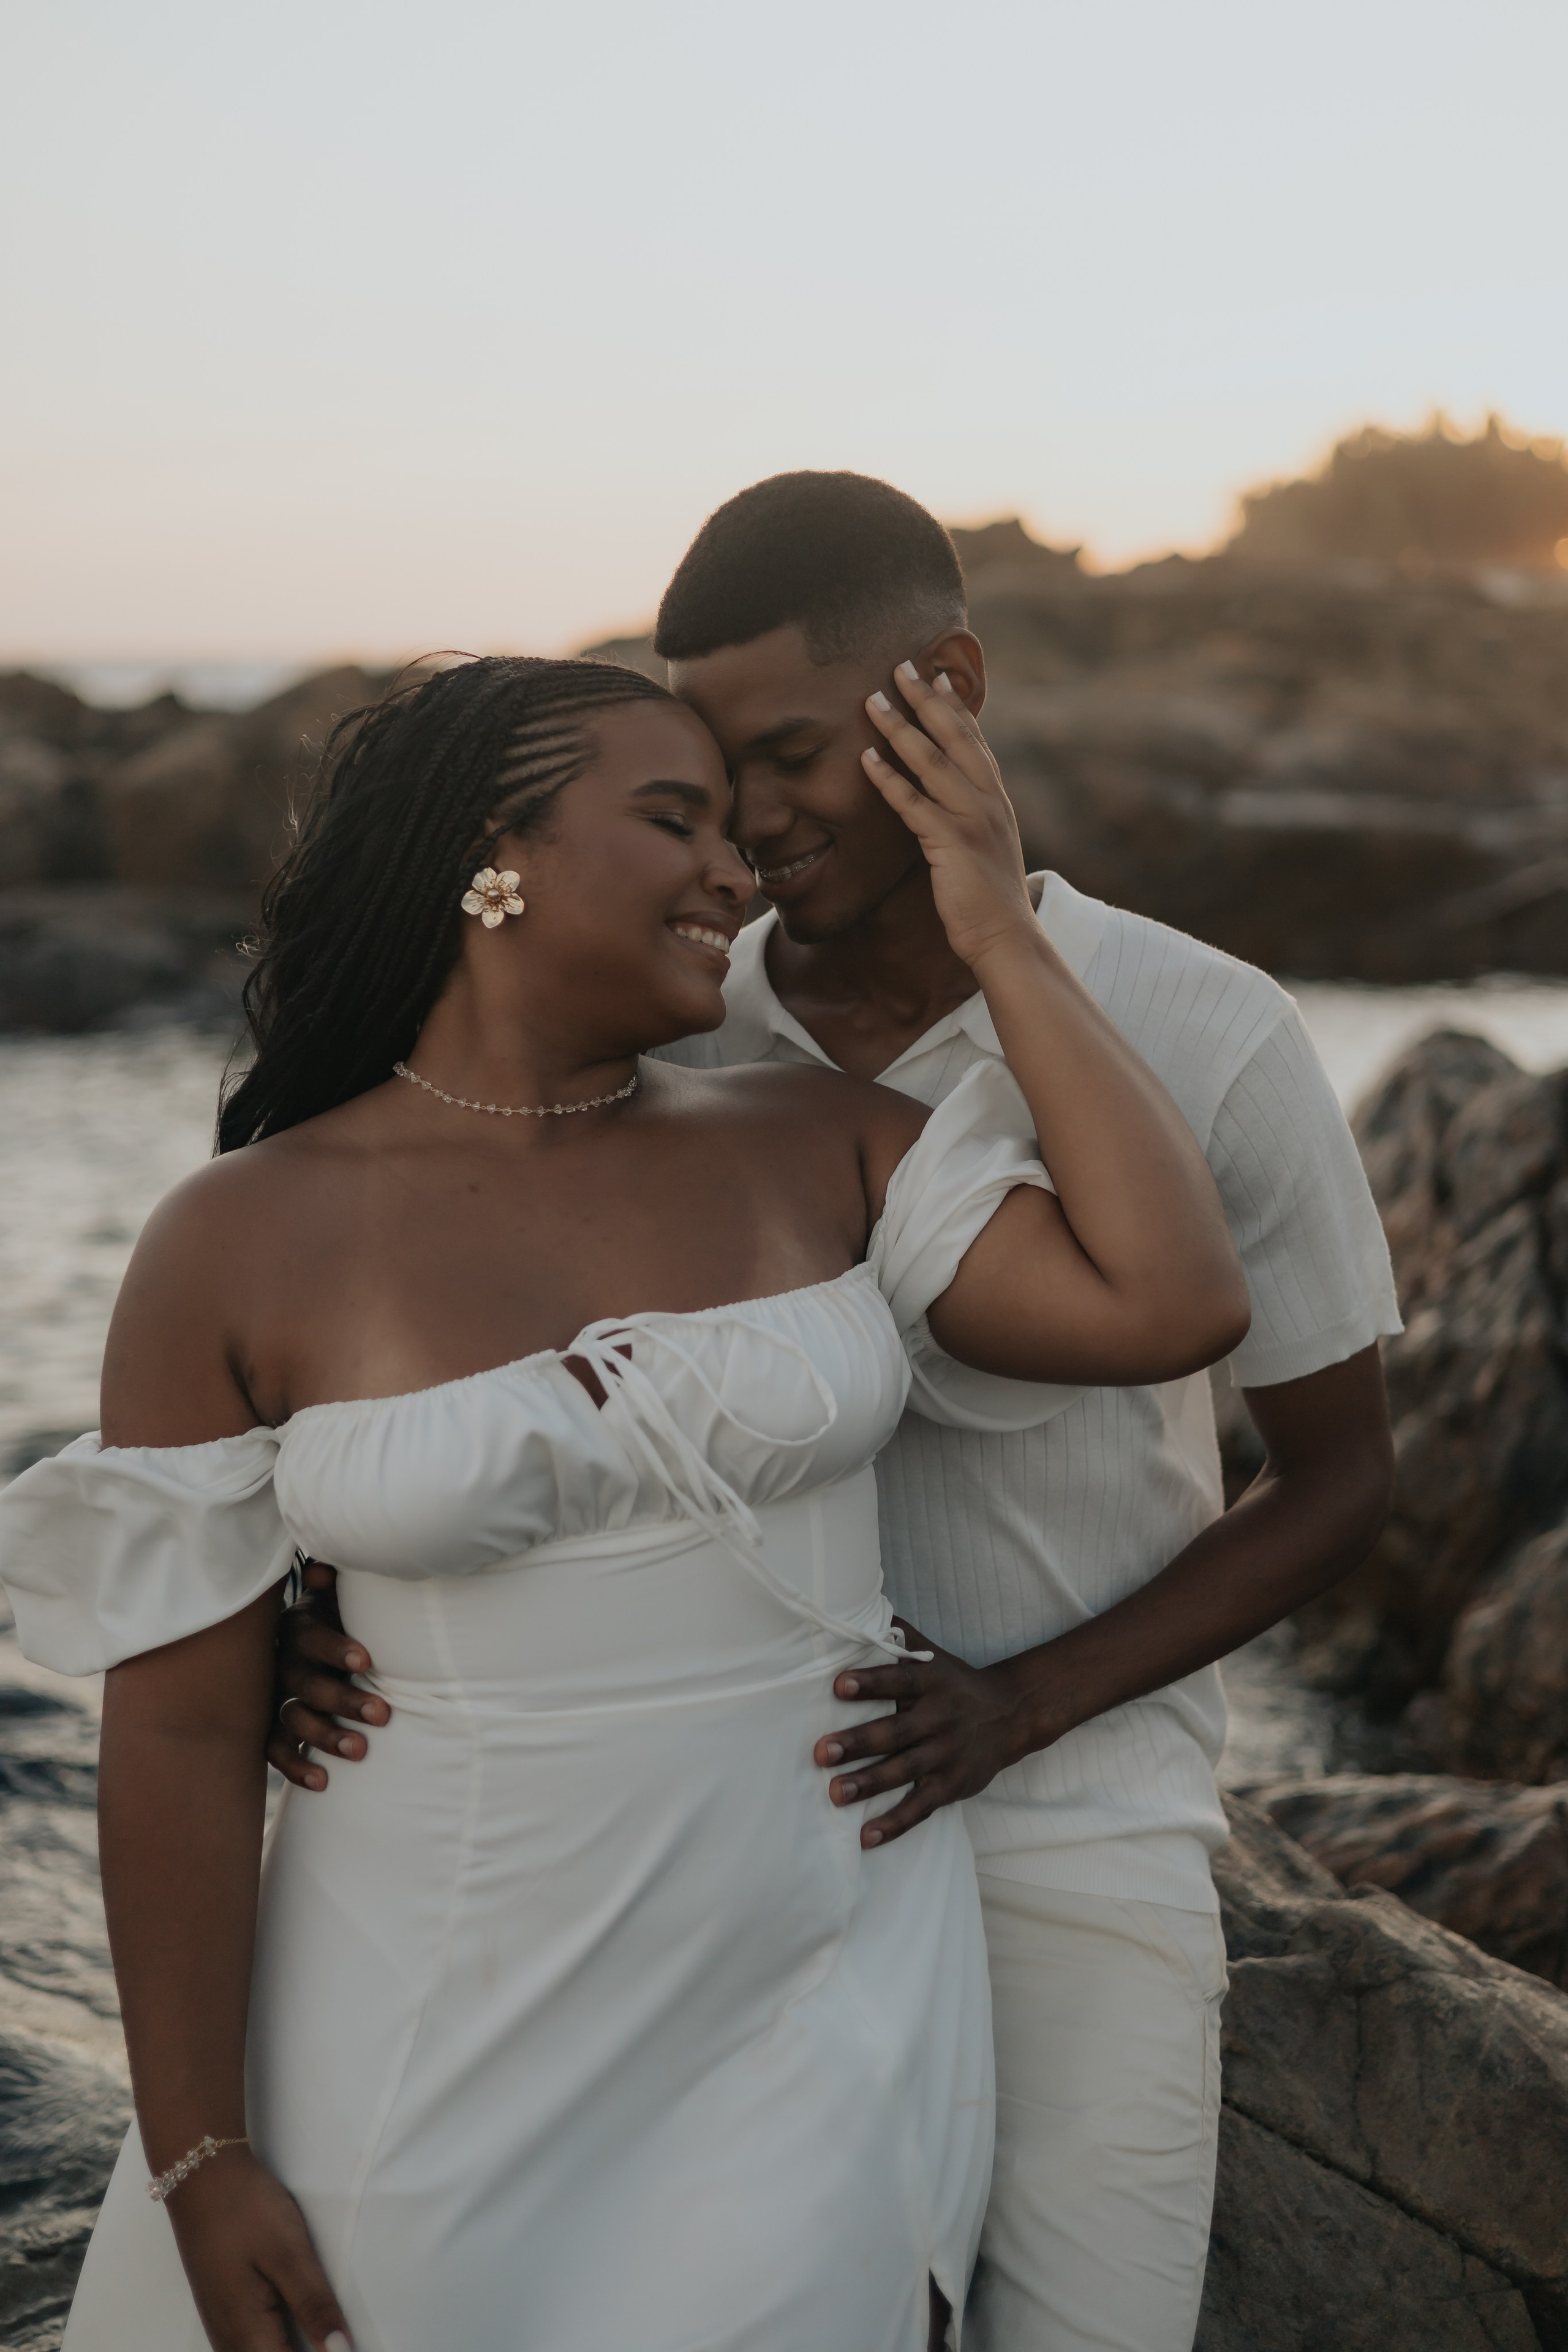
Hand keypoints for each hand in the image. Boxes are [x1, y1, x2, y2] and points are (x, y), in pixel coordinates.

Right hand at [166, 2146, 350, 2350]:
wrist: (202, 2175)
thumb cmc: (248, 2211)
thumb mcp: (289, 2254)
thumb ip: (314, 2305)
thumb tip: (342, 2351)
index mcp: (247, 2332)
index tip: (346, 2347)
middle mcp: (228, 2338)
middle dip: (305, 2350)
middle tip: (337, 2338)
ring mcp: (220, 2324)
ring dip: (286, 2347)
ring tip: (320, 2333)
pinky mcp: (221, 2308)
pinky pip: (247, 2344)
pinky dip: (273, 2342)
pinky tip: (294, 2328)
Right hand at [267, 1562, 388, 1791]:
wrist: (313, 1639)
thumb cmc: (338, 1613)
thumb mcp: (338, 1593)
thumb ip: (334, 1582)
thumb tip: (325, 1570)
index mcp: (298, 1627)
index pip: (312, 1638)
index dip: (336, 1649)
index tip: (367, 1661)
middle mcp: (283, 1662)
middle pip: (306, 1684)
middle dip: (344, 1700)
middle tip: (383, 1714)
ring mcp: (276, 1697)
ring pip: (292, 1718)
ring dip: (324, 1736)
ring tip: (360, 1750)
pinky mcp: (273, 1725)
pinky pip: (275, 1749)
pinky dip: (295, 1767)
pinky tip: (322, 1783)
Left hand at [814, 1623, 1049, 1847]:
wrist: (1010, 1715)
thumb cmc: (954, 1682)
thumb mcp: (932, 1654)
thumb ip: (897, 1635)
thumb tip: (854, 1604)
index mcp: (931, 1683)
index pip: (898, 1680)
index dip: (869, 1683)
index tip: (838, 1685)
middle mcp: (939, 1719)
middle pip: (895, 1732)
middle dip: (857, 1742)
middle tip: (820, 1752)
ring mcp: (947, 1755)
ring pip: (904, 1771)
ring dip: (868, 1784)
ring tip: (835, 1794)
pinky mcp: (952, 1785)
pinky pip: (920, 1807)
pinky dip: (894, 1824)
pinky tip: (866, 1836)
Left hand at [863, 664, 1034, 969]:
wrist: (1006, 936)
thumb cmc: (989, 898)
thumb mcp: (986, 848)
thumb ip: (971, 819)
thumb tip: (952, 806)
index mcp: (995, 799)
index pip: (974, 742)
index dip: (955, 707)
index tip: (938, 675)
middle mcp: (987, 801)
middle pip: (954, 738)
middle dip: (926, 700)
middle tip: (901, 666)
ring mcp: (971, 819)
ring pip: (931, 761)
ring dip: (899, 727)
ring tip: (872, 700)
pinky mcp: (951, 842)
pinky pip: (913, 803)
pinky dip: (889, 779)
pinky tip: (866, 759)